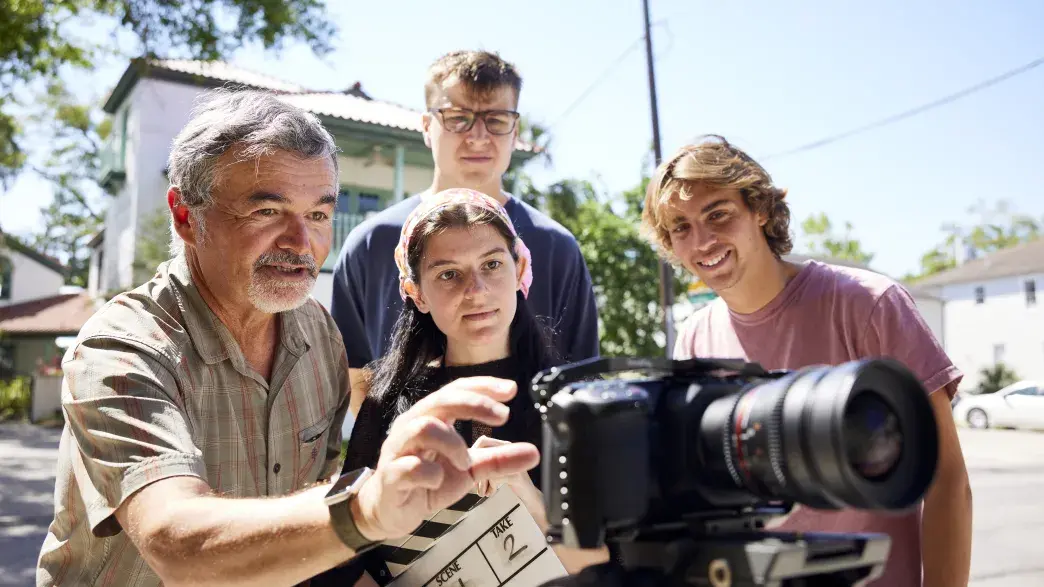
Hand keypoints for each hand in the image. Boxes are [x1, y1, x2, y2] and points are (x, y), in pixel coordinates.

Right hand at [352, 377, 539, 541]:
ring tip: (466, 462)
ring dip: (453, 442)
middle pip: (440, 400)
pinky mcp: (391, 476)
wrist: (390, 511)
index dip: (483, 386)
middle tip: (502, 416)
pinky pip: (408, 466)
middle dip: (474, 403)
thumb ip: (498, 460)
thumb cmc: (427, 481)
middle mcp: (411, 426)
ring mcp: (398, 449)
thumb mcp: (469, 470)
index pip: (455, 391)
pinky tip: (439, 481)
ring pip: (422, 427)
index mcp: (430, 418)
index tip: (511, 390)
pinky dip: (430, 472)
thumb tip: (533, 453)